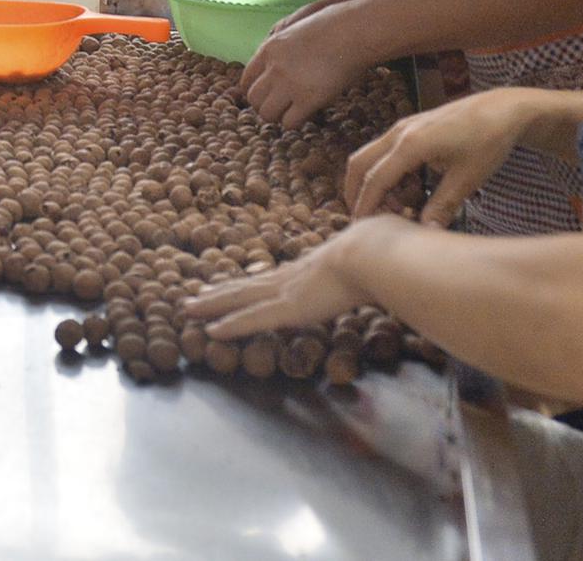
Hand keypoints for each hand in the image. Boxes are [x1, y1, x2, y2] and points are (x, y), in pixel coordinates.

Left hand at [184, 223, 386, 339]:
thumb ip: (377, 268)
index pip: (273, 278)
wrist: (377, 251)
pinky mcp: (288, 307)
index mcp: (311, 269)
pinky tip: (209, 331)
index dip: (252, 283)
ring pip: (239, 299)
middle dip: (219, 293)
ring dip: (212, 304)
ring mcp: (287, 290)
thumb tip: (396, 264)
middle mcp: (292, 277)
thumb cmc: (383, 253)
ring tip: (186, 308)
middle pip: (247, 286)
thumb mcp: (377, 261)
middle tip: (193, 298)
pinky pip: (251, 319)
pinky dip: (230, 325)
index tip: (234, 284)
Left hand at [237, 6, 379, 130]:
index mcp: (269, 49)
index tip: (266, 95)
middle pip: (253, 99)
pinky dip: (296, 122)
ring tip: (292, 112)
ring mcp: (289, 84)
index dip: (255, 90)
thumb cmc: (333, 27)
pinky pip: (289, 122)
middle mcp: (274, 68)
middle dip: (264, 105)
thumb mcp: (296, 30)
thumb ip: (282, 49)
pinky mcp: (308, 99)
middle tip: (280, 106)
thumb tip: (277, 65)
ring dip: (278, 117)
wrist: (353, 31)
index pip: (246, 79)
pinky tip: (307, 114)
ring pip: (267, 114)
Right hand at [346, 89, 532, 227]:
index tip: (361, 227)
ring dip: (375, 183)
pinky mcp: (412, 127)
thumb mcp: (468, 178)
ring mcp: (404, 127)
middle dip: (356, 192)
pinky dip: (388, 173)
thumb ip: (443, 206)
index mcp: (411, 143)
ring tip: (399, 206)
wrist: (504, 109)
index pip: (375, 179)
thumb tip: (426, 233)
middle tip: (365, 218)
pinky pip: (387, 152)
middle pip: (360, 163)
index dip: (366, 205)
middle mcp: (400, 132)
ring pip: (371, 157)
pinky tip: (411, 189)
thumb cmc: (488, 139)